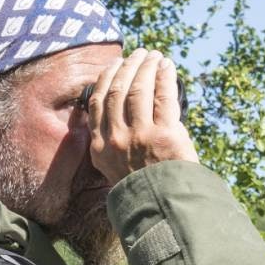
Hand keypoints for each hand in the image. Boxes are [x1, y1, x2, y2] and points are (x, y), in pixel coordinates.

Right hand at [88, 48, 198, 182]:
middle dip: (128, 67)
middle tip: (138, 54)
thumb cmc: (143, 189)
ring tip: (154, 56)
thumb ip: (113, 142)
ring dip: (146, 67)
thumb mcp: (115, 169)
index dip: (106, 79)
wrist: (162, 210)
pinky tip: (167, 67)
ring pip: (138, 90)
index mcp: (99, 149)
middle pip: (117, 91)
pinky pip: (162, 96)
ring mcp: (139, 137)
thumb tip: (123, 110)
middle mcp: (115, 141)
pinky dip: (164, 77)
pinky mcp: (164, 136)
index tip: (115, 65)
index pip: (97, 103)